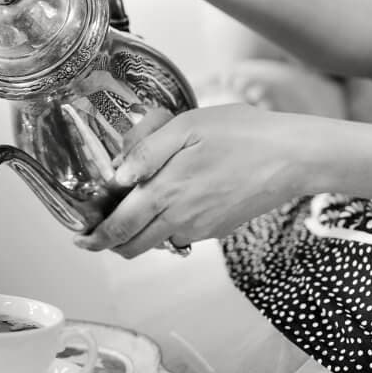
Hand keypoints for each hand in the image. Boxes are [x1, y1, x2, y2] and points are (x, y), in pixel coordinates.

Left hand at [73, 104, 306, 257]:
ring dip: (142, 234)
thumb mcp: (187, 126)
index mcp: (166, 192)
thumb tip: (117, 178)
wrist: (291, 157)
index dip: (95, 238)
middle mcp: (181, 218)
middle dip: (112, 243)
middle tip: (98, 235)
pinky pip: (185, 234)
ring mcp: (202, 228)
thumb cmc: (242, 133)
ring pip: (160, 241)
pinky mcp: (220, 229)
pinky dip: (171, 226)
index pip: (120, 227)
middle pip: (135, 245)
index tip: (80, 239)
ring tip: (139, 210)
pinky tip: (177, 201)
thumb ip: (147, 152)